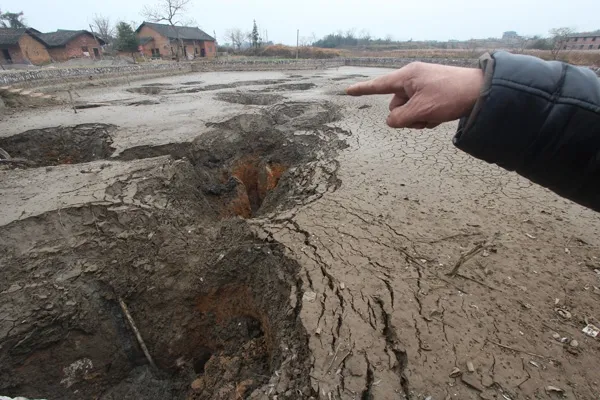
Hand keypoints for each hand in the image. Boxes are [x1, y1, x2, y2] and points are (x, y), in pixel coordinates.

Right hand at [346, 62, 483, 128]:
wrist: (481, 92)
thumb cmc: (451, 96)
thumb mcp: (420, 111)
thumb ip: (399, 119)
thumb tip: (391, 121)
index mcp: (407, 77)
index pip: (378, 85)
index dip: (362, 90)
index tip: (348, 91)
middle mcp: (413, 79)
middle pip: (395, 105)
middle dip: (407, 116)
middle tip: (424, 116)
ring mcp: (424, 86)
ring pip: (409, 110)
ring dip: (418, 118)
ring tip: (435, 116)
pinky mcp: (433, 93)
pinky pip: (420, 110)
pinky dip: (427, 116)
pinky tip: (440, 116)